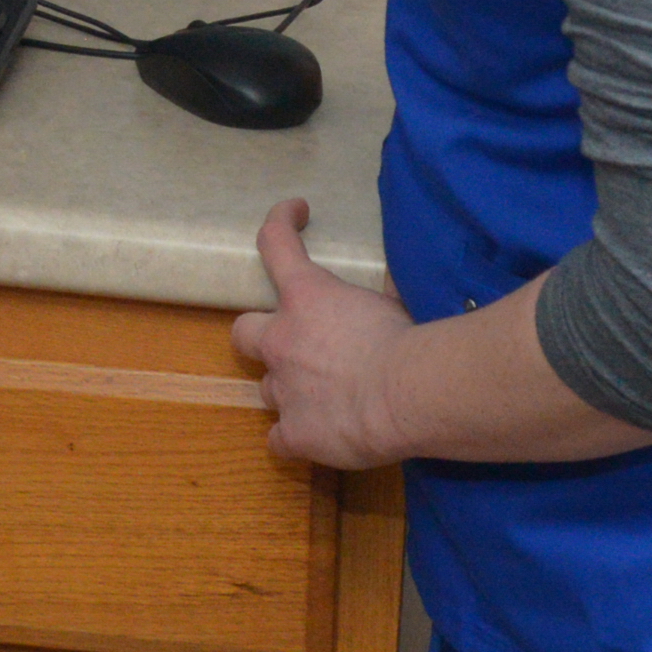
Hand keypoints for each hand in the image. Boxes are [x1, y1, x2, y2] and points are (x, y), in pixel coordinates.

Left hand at [231, 199, 415, 468]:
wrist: (409, 394)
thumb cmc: (408, 339)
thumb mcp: (393, 302)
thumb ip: (377, 296)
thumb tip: (388, 289)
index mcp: (306, 297)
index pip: (275, 243)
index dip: (280, 222)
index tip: (294, 212)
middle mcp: (282, 339)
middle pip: (242, 331)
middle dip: (261, 335)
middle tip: (289, 343)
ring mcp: (283, 390)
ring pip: (266, 389)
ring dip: (289, 389)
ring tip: (325, 399)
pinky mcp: (294, 434)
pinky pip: (279, 440)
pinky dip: (294, 437)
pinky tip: (317, 438)